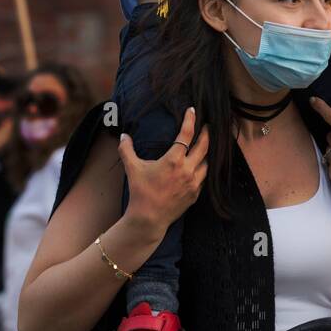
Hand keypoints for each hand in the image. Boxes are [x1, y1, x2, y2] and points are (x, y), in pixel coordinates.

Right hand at [117, 108, 208, 243]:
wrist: (148, 219)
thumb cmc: (140, 192)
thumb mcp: (132, 168)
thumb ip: (127, 149)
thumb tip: (123, 135)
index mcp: (174, 160)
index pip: (186, 134)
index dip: (190, 120)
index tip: (192, 110)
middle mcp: (187, 170)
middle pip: (204, 146)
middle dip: (206, 133)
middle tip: (207, 125)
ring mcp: (193, 183)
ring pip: (207, 163)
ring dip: (207, 153)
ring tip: (206, 145)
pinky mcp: (195, 195)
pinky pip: (204, 178)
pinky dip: (203, 169)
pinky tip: (201, 166)